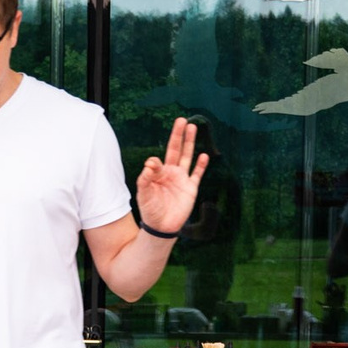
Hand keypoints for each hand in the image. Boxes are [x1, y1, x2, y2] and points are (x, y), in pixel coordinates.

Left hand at [134, 118, 209, 235]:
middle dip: (178, 135)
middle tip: (181, 120)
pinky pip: (197, 174)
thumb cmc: (150, 210)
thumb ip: (145, 178)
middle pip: (176, 150)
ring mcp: (182, 179)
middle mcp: (171, 173)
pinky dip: (201, 165)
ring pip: (187, 157)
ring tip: (192, 128)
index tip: (153, 167)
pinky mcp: (191, 188)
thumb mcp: (143, 194)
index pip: (158, 160)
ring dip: (190, 143)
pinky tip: (204, 155)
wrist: (162, 227)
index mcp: (158, 173)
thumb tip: (150, 162)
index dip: (155, 162)